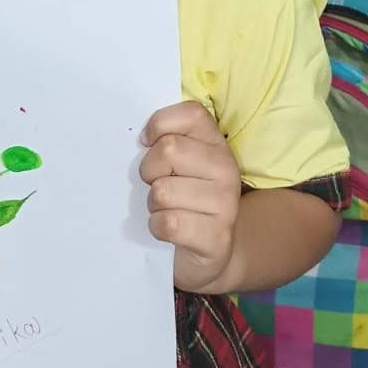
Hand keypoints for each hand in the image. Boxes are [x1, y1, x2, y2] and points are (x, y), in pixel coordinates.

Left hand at [139, 101, 241, 291]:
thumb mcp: (179, 165)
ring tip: (165, 210)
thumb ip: (166, 142)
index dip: (160, 124)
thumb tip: (141, 138)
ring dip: (153, 204)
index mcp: (216, 144)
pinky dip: (156, 227)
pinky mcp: (217, 238)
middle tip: (156, 184)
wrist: (208, 254)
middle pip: (169, 150)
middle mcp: (226, 169)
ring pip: (163, 191)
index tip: (147, 143)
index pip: (191, 114)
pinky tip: (167, 229)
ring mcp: (226, 205)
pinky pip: (168, 223)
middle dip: (150, 171)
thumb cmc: (183, 202)